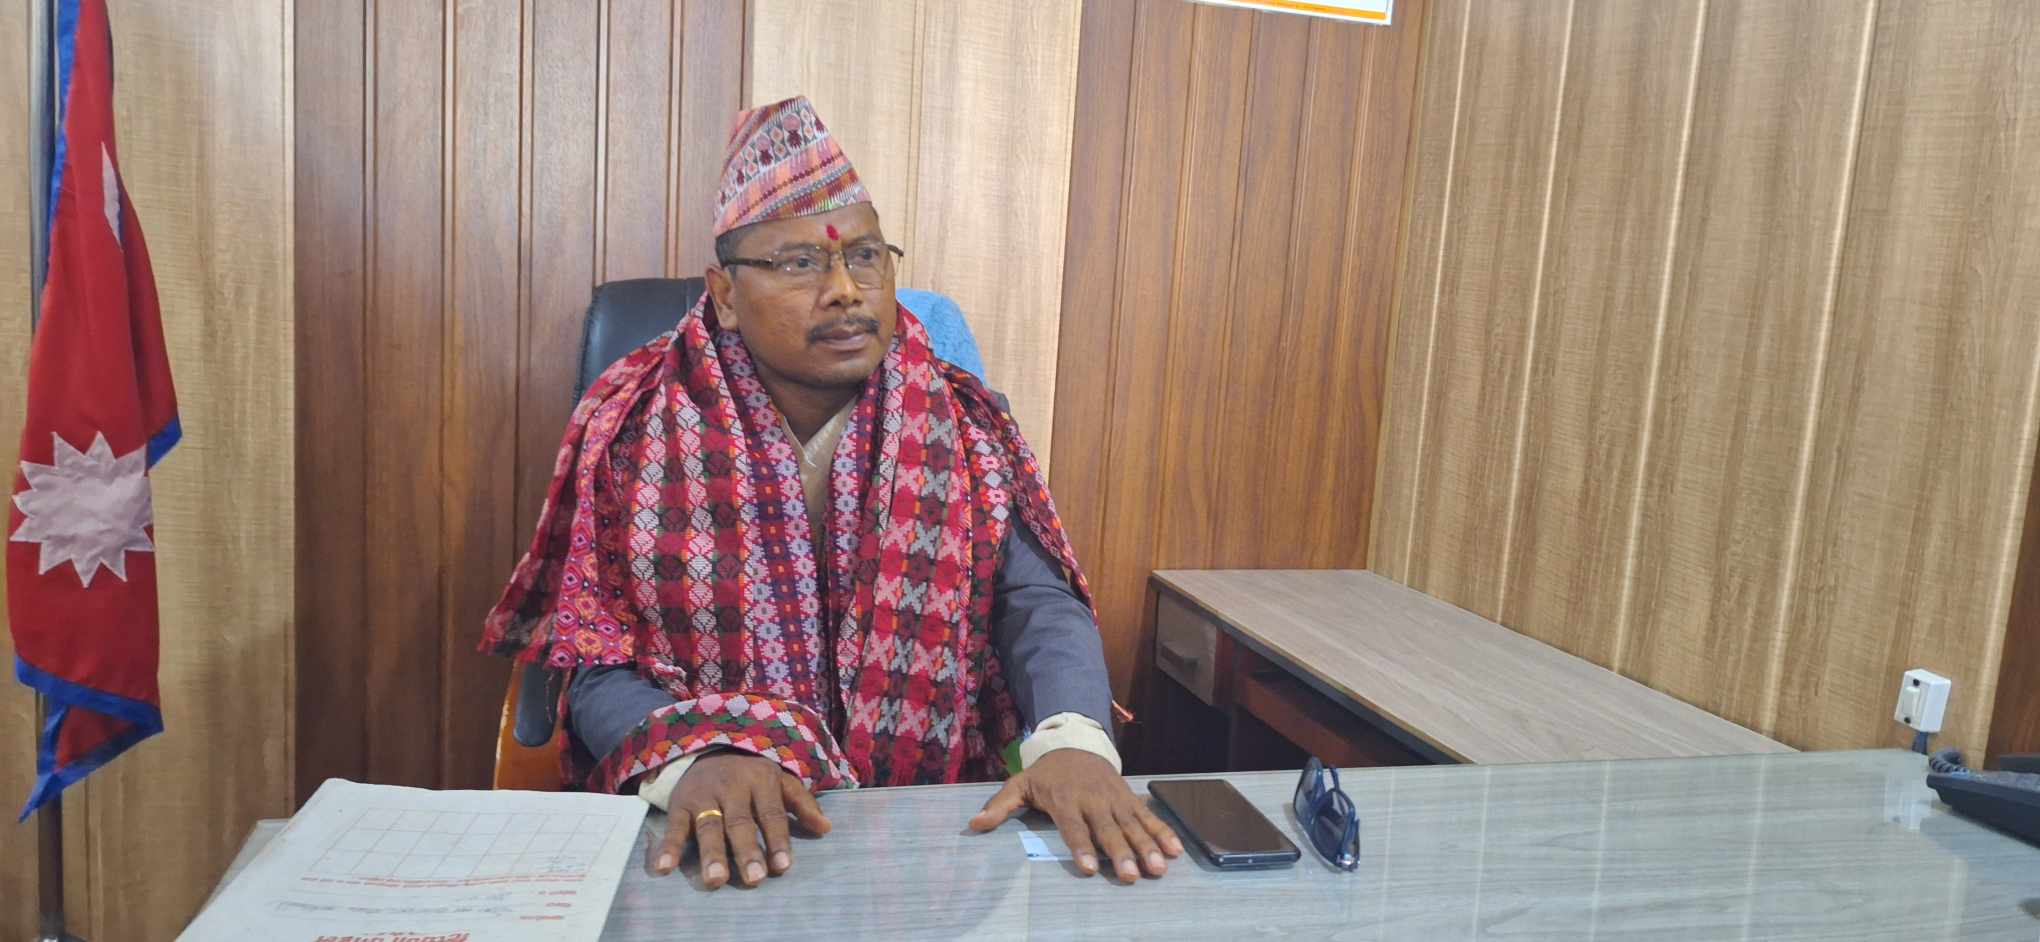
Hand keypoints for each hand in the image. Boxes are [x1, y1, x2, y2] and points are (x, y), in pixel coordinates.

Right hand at [652, 752, 831, 888]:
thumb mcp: (779, 780)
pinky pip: (674, 826)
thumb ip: (801, 803)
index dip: (777, 840)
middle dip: (746, 851)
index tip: (782, 867)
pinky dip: (668, 847)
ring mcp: (704, 796)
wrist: (709, 746)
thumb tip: (825, 828)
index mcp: (761, 780)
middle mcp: (732, 787)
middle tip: (754, 879)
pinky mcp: (680, 803)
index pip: (771, 813)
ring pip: (709, 827)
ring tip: (715, 880)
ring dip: (711, 854)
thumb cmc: (751, 773)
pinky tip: (665, 868)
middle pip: (740, 823)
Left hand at [968, 749, 1182, 881]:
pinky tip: (1175, 850)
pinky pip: (1148, 816)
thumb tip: (975, 824)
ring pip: (1132, 824)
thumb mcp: (1019, 784)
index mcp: (1065, 799)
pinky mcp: (1129, 797)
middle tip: (1131, 875)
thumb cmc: (1046, 772)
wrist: (1076, 742)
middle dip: (1120, 853)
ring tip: (1158, 867)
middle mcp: (1092, 800)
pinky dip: (1163, 831)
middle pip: (1107, 829)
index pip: (1073, 827)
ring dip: (1147, 846)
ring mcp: (1114, 798)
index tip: (1088, 868)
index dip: (1081, 847)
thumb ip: (1000, 806)